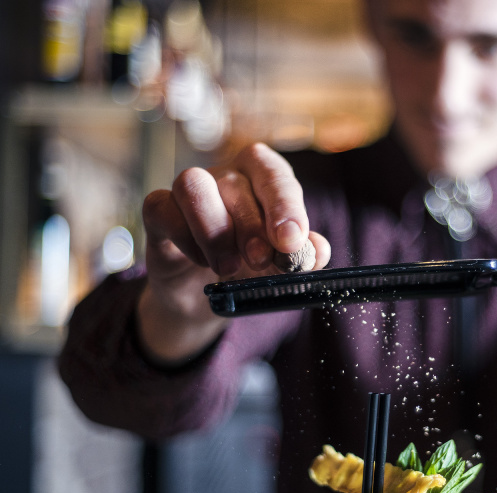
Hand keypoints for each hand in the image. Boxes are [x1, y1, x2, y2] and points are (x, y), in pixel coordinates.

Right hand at [137, 143, 330, 363]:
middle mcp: (226, 176)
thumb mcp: (280, 266)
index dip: (284, 204)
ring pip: (193, 185)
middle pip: (235, 182)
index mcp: (262, 178)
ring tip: (229, 266)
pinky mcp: (159, 211)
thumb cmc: (250, 268)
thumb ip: (302, 256)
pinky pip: (162, 207)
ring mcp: (189, 191)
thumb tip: (318, 250)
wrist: (204, 296)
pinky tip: (200, 262)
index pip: (274, 173)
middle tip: (260, 261)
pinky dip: (183, 238)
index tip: (291, 240)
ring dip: (214, 230)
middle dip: (251, 227)